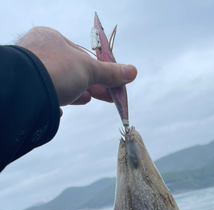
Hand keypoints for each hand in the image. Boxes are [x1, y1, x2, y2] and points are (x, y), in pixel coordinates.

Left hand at [16, 27, 136, 114]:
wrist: (23, 90)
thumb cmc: (56, 70)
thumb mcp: (88, 70)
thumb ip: (109, 73)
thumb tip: (132, 72)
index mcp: (52, 39)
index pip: (81, 55)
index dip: (99, 71)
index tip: (111, 85)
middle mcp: (38, 51)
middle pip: (71, 70)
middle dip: (89, 84)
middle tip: (104, 97)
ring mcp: (30, 72)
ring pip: (58, 83)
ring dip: (73, 93)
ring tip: (85, 100)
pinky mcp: (25, 90)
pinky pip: (43, 96)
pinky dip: (53, 103)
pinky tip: (58, 110)